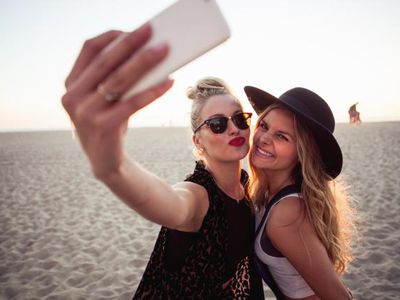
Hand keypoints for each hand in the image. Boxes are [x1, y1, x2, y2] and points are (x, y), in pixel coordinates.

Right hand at [61, 24, 172, 178]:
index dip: (112, 36)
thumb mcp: (104, 98)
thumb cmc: (109, 122)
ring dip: (144, 62)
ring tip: (164, 51)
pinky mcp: (102, 126)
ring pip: (119, 80)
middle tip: (152, 32)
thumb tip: (147, 52)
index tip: (134, 29)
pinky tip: (169, 82)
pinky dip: (152, 90)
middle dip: (131, 44)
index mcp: (71, 84)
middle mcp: (73, 96)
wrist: (105, 161)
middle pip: (106, 62)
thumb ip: (113, 76)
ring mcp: (85, 113)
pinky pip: (132, 103)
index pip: (89, 49)